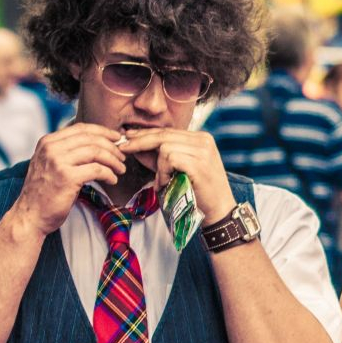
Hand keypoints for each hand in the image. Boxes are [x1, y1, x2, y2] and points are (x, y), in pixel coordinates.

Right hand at [11, 123, 126, 237]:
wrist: (30, 215)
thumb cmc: (45, 192)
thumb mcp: (50, 164)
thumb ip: (66, 151)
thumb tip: (96, 142)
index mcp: (48, 142)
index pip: (81, 128)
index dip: (103, 131)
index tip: (117, 138)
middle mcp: (51, 148)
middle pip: (91, 138)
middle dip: (112, 146)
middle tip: (123, 156)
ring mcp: (58, 162)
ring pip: (96, 152)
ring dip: (113, 160)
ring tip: (120, 169)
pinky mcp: (67, 177)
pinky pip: (97, 169)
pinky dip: (109, 174)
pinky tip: (112, 180)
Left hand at [118, 128, 235, 222]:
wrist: (218, 211)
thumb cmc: (197, 191)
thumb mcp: (176, 169)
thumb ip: (158, 157)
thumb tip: (133, 146)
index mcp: (201, 138)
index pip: (167, 131)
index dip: (145, 134)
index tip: (127, 137)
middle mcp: (204, 140)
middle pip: (163, 135)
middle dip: (140, 142)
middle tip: (123, 149)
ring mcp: (203, 150)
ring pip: (164, 147)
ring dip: (158, 167)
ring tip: (162, 182)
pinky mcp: (199, 163)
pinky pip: (169, 159)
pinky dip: (163, 172)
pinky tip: (166, 184)